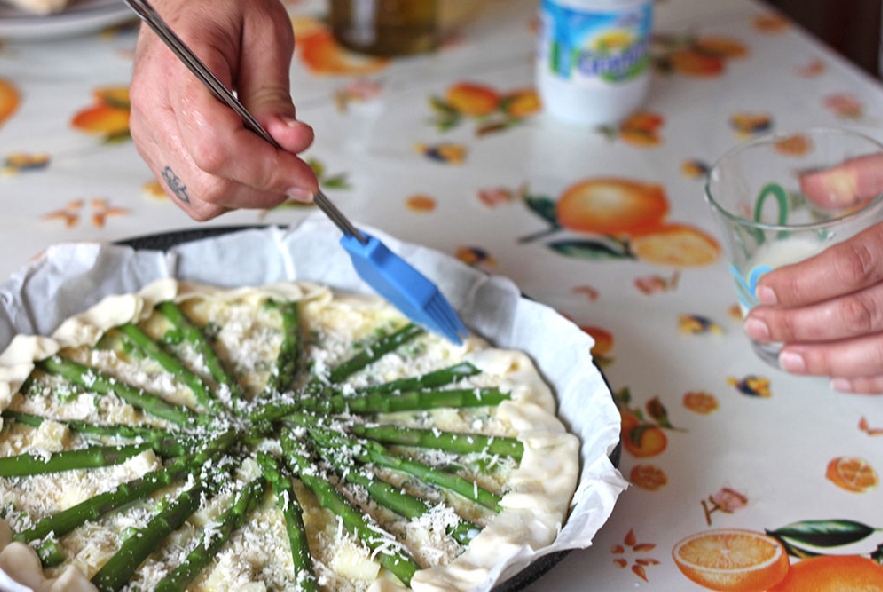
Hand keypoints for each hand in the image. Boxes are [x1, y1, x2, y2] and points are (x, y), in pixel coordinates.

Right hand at [129, 0, 317, 220]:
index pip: (217, 148)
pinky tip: (248, 168)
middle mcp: (152, 109)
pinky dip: (226, 193)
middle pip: (210, 183)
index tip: (306, 178)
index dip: (267, 172)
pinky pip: (190, 194)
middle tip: (299, 171)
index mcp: (177, 74)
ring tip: (274, 166)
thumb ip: (276, 95)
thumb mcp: (266, 34)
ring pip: (200, 199)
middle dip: (265, 188)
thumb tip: (292, 145)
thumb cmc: (220, 4)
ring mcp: (148, 132)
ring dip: (247, 195)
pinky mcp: (154, 146)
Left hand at [744, 154, 882, 392]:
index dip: (805, 281)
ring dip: (830, 361)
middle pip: (862, 313)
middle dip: (801, 325)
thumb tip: (810, 186)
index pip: (855, 264)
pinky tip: (839, 380)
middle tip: (759, 325)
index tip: (764, 289)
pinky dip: (874, 380)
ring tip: (787, 359)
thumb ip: (868, 176)